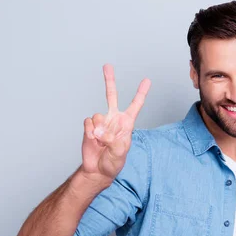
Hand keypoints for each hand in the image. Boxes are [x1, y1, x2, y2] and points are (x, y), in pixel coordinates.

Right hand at [81, 64, 150, 180]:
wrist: (97, 170)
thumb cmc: (113, 162)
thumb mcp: (120, 153)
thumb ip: (113, 140)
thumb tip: (100, 130)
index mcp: (126, 124)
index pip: (135, 105)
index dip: (141, 93)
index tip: (147, 80)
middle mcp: (114, 119)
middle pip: (111, 96)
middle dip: (109, 81)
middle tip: (107, 66)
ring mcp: (101, 122)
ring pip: (98, 115)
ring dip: (99, 130)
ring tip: (101, 142)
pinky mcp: (89, 127)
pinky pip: (88, 123)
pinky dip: (90, 132)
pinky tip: (93, 140)